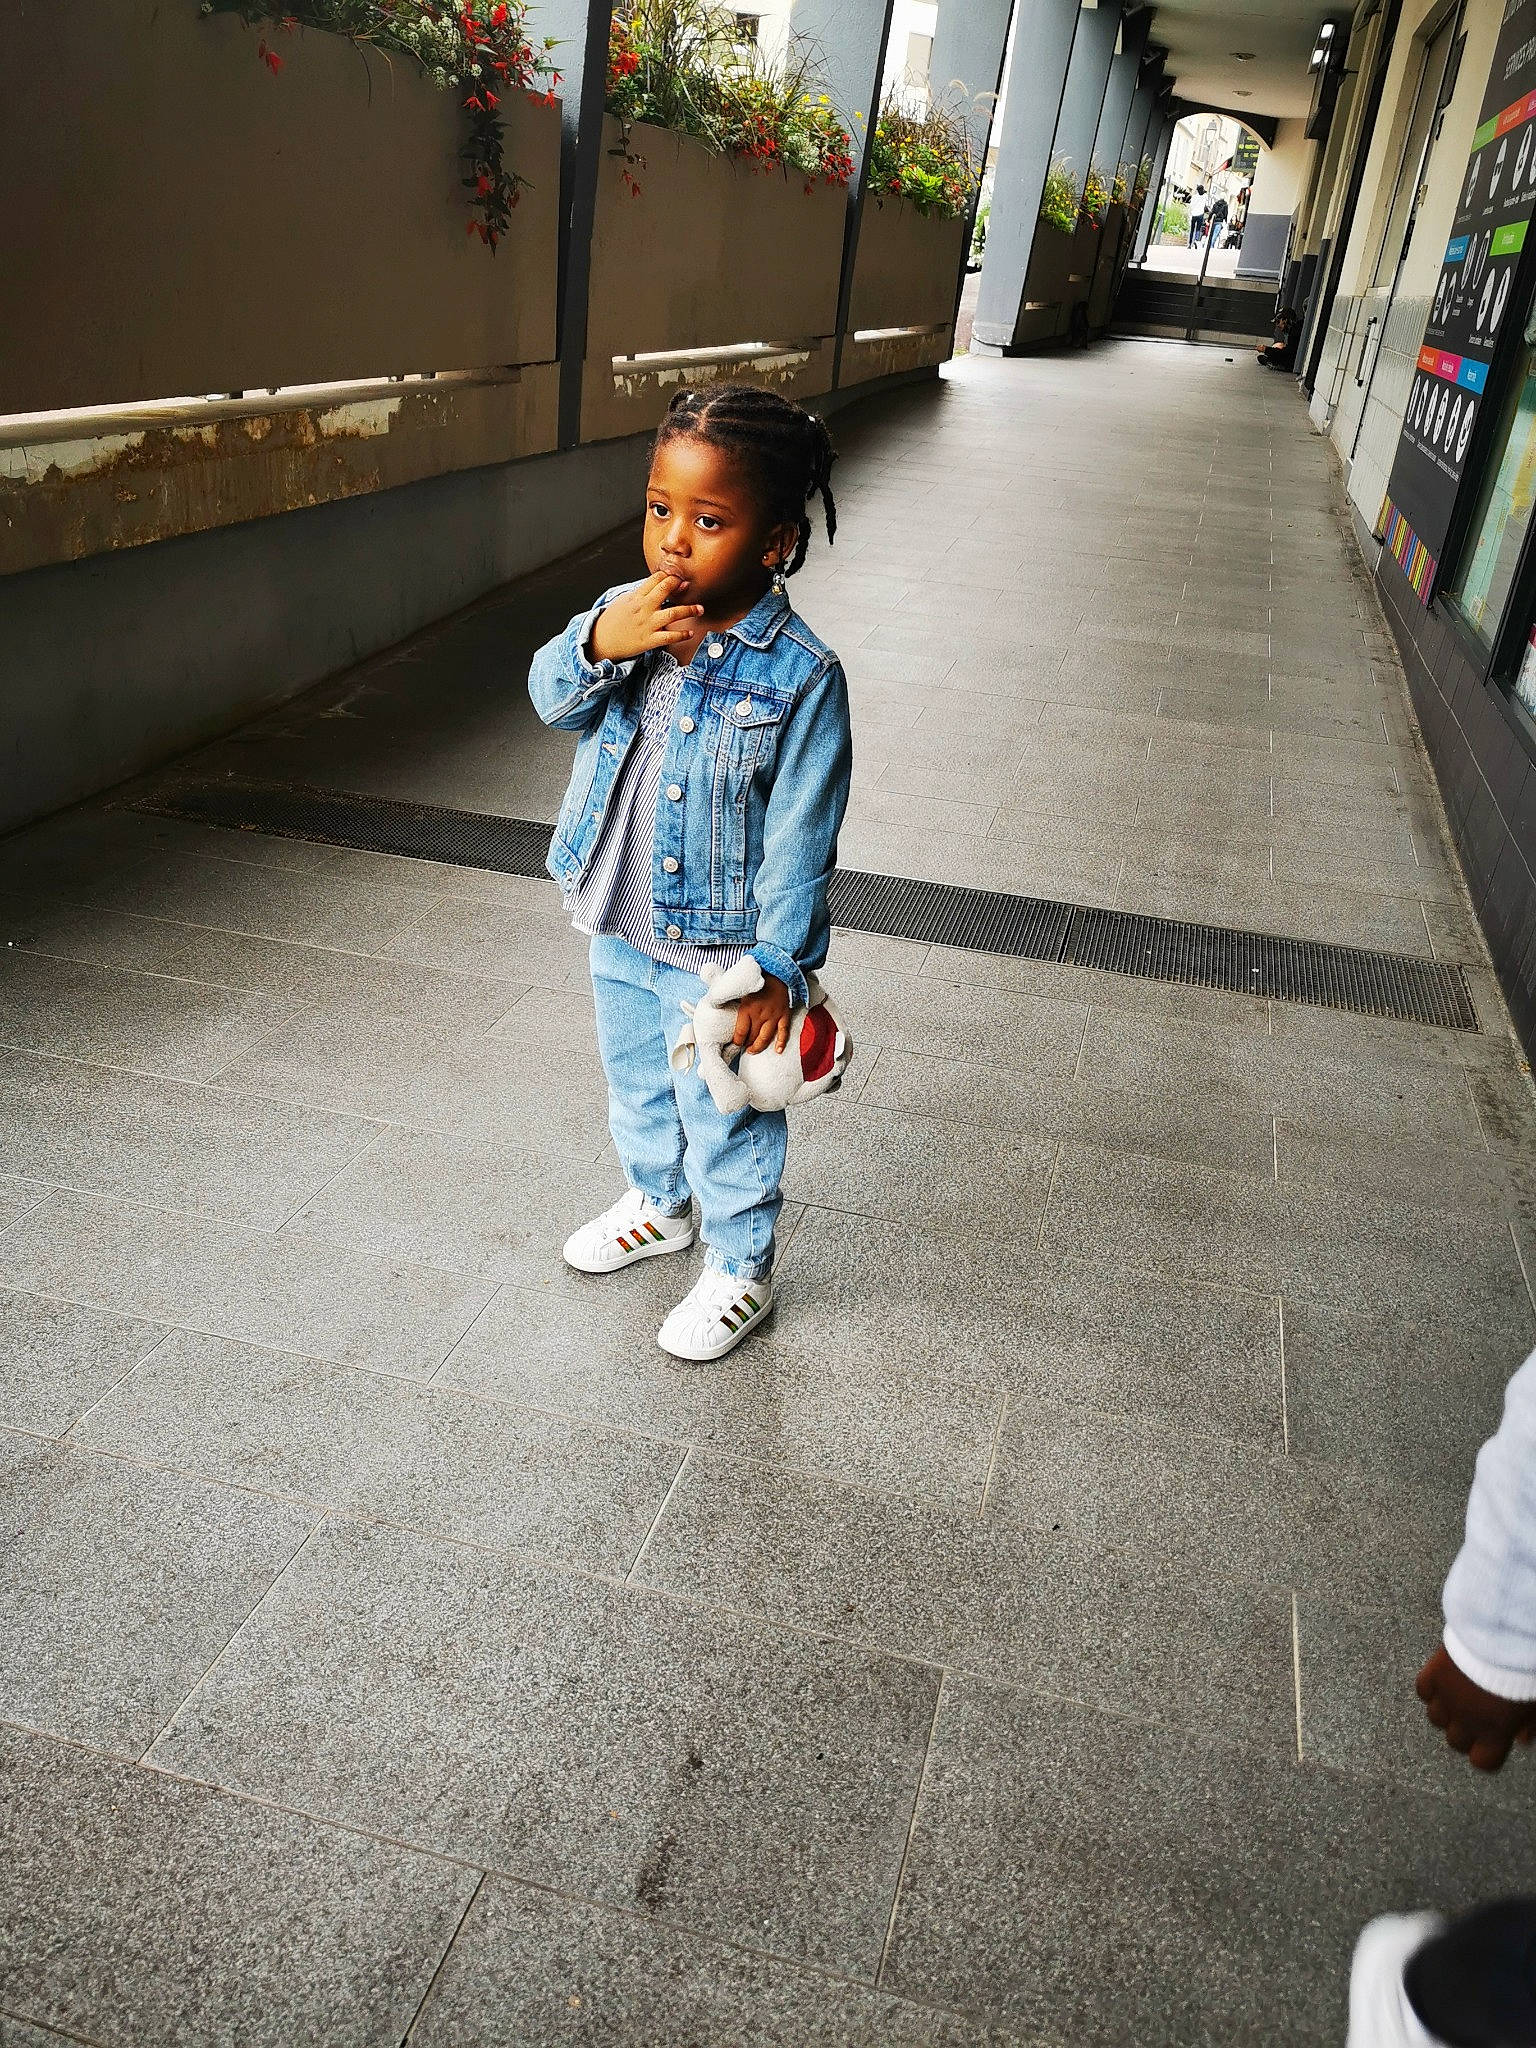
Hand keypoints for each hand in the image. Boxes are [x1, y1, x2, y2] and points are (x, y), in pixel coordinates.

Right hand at [590, 574, 703, 662]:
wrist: (601, 641)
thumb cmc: (613, 620)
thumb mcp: (624, 601)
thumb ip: (640, 593)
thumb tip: (655, 585)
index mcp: (636, 596)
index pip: (655, 579)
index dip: (669, 575)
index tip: (677, 576)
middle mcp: (643, 608)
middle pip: (665, 590)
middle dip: (679, 585)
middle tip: (689, 585)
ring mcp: (647, 624)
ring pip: (673, 613)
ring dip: (689, 610)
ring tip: (700, 609)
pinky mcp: (649, 640)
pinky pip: (669, 637)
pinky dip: (682, 634)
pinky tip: (690, 632)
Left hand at [732, 973, 790, 1056]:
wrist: (776, 972)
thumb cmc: (755, 980)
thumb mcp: (739, 988)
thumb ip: (728, 996)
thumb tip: (713, 1001)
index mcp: (747, 1008)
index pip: (740, 1032)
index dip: (737, 1041)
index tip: (735, 1043)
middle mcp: (760, 1014)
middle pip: (752, 1037)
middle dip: (746, 1044)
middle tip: (743, 1047)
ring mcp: (773, 1016)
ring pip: (765, 1037)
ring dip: (758, 1046)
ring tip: (752, 1051)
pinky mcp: (784, 1015)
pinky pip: (783, 1031)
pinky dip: (781, 1042)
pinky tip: (778, 1050)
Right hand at [1416, 1644, 1535, 1771]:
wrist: (1499, 1639)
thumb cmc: (1519, 1672)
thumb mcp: (1533, 1704)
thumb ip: (1528, 1726)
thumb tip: (1522, 1740)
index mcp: (1494, 1733)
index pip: (1482, 1762)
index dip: (1485, 1754)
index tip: (1490, 1745)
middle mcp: (1465, 1720)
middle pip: (1454, 1741)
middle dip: (1464, 1733)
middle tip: (1475, 1720)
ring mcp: (1446, 1697)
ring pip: (1435, 1717)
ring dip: (1445, 1712)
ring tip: (1458, 1700)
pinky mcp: (1433, 1674)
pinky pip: (1423, 1690)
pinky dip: (1430, 1690)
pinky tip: (1442, 1683)